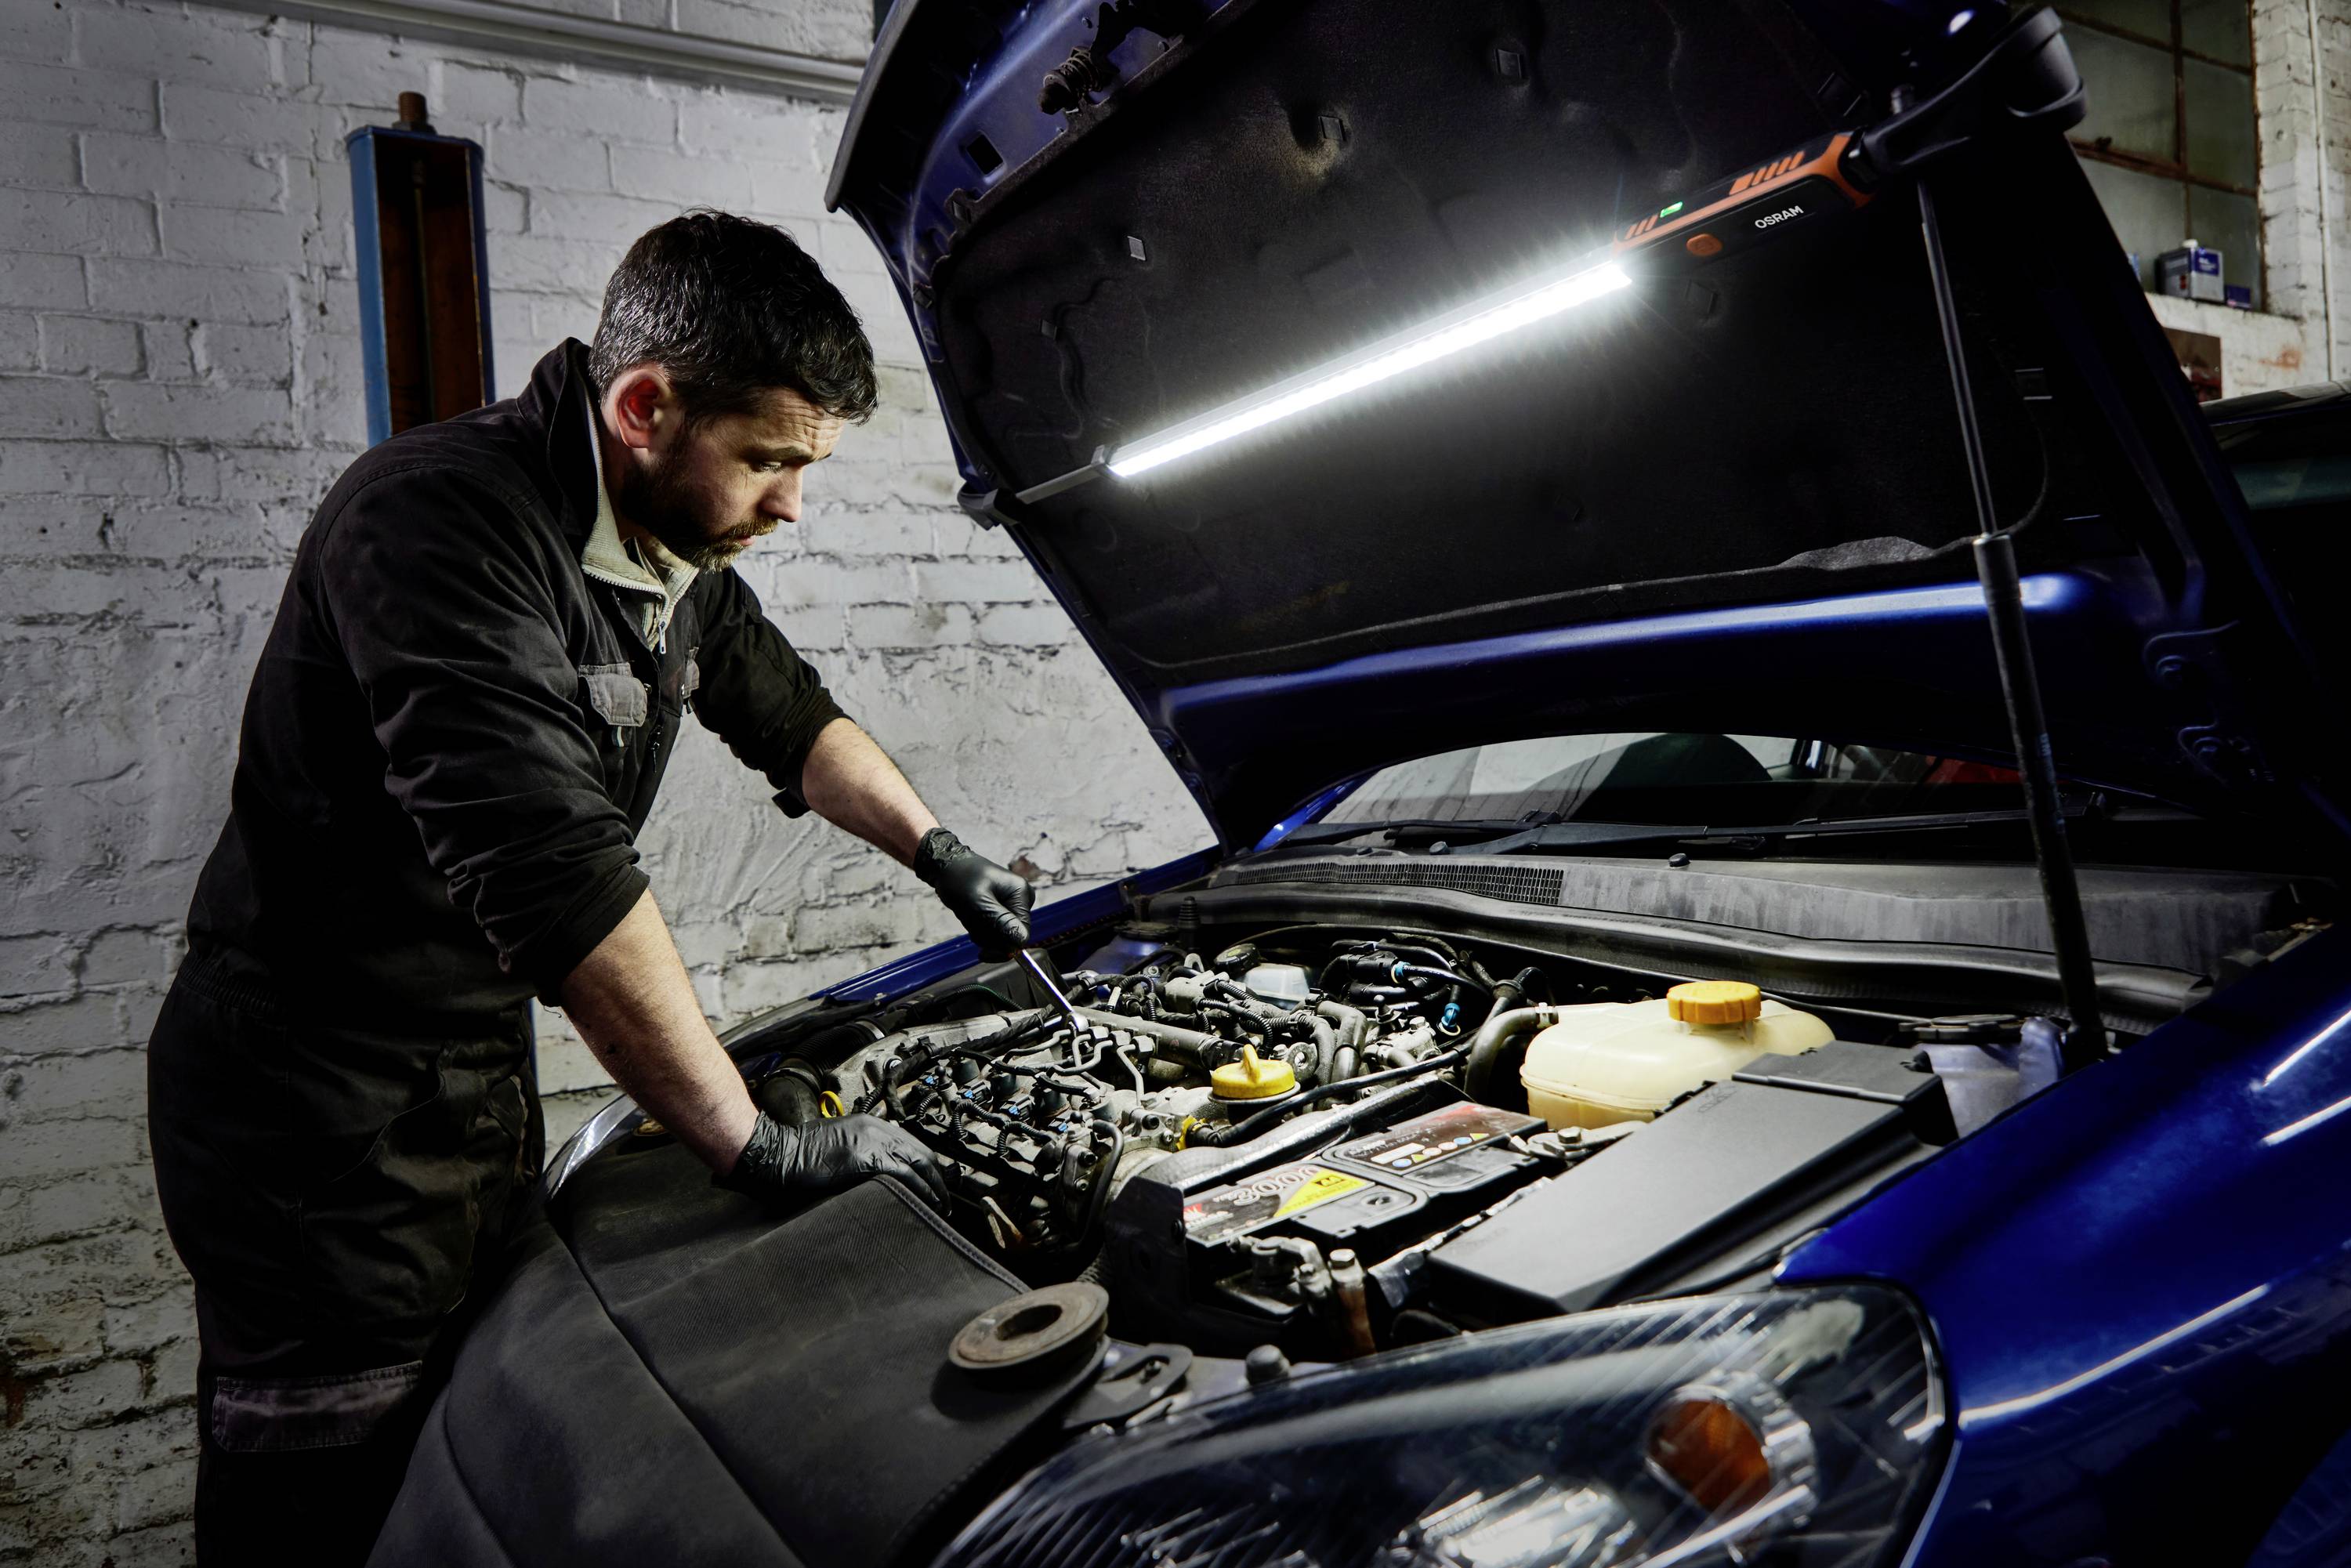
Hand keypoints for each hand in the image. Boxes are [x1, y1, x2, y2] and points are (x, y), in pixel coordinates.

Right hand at [714, 1111, 949, 1210]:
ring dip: (934, 1188)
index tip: (936, 1183)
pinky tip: (926, 1204)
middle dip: (938, 1178)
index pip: (913, 1145)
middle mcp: (877, 1129)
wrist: (778, 1153)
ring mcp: (873, 1143)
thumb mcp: (836, 1145)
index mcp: (870, 1125)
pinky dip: (920, 1191)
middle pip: (922, 1154)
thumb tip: (876, 1173)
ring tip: (941, 1207)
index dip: (928, 1166)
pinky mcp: (867, 1160)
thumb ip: (859, 1152)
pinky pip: (904, 1176)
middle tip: (946, 1199)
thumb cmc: (799, 1153)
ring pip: (918, 1165)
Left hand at [913, 827, 1033, 955]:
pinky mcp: (1002, 909)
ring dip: (981, 931)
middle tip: (971, 918)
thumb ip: (1000, 922)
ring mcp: (1012, 905)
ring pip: (1000, 935)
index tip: (982, 952)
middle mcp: (1021, 900)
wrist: (945, 866)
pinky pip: (993, 930)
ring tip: (969, 912)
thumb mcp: (977, 902)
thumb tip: (1021, 941)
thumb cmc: (959, 879)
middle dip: (988, 934)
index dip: (1004, 946)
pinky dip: (979, 927)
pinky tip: (971, 914)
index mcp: (1022, 894)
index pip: (1022, 934)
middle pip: (1011, 936)